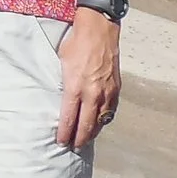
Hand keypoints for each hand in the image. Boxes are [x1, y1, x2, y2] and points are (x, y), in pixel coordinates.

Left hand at [55, 10, 121, 150]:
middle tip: (73, 147)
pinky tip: (99, 123)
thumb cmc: (76, 43)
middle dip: (79, 139)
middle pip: (86, 125)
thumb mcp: (61, 63)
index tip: (61, 142)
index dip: (65, 133)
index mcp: (75, 87)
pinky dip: (104, 120)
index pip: (69, 119)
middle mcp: (92, 93)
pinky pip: (110, 110)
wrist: (99, 30)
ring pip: (101, 121)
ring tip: (85, 139)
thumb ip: (63, 84)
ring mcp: (106, 92)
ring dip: (93, 132)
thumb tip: (60, 98)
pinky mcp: (116, 88)